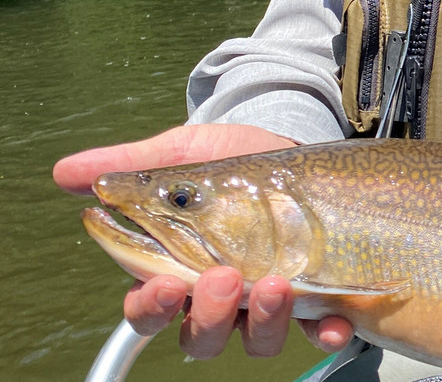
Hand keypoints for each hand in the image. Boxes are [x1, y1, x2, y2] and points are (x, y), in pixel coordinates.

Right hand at [53, 124, 353, 357]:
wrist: (293, 143)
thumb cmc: (231, 160)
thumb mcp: (183, 154)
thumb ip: (131, 166)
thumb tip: (70, 172)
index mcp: (178, 269)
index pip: (149, 311)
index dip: (151, 309)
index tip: (163, 285)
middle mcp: (220, 296)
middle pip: (200, 336)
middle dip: (209, 316)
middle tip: (223, 277)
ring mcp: (266, 300)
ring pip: (255, 339)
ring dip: (263, 322)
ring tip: (276, 284)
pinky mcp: (314, 295)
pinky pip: (318, 330)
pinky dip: (324, 332)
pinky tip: (331, 322)